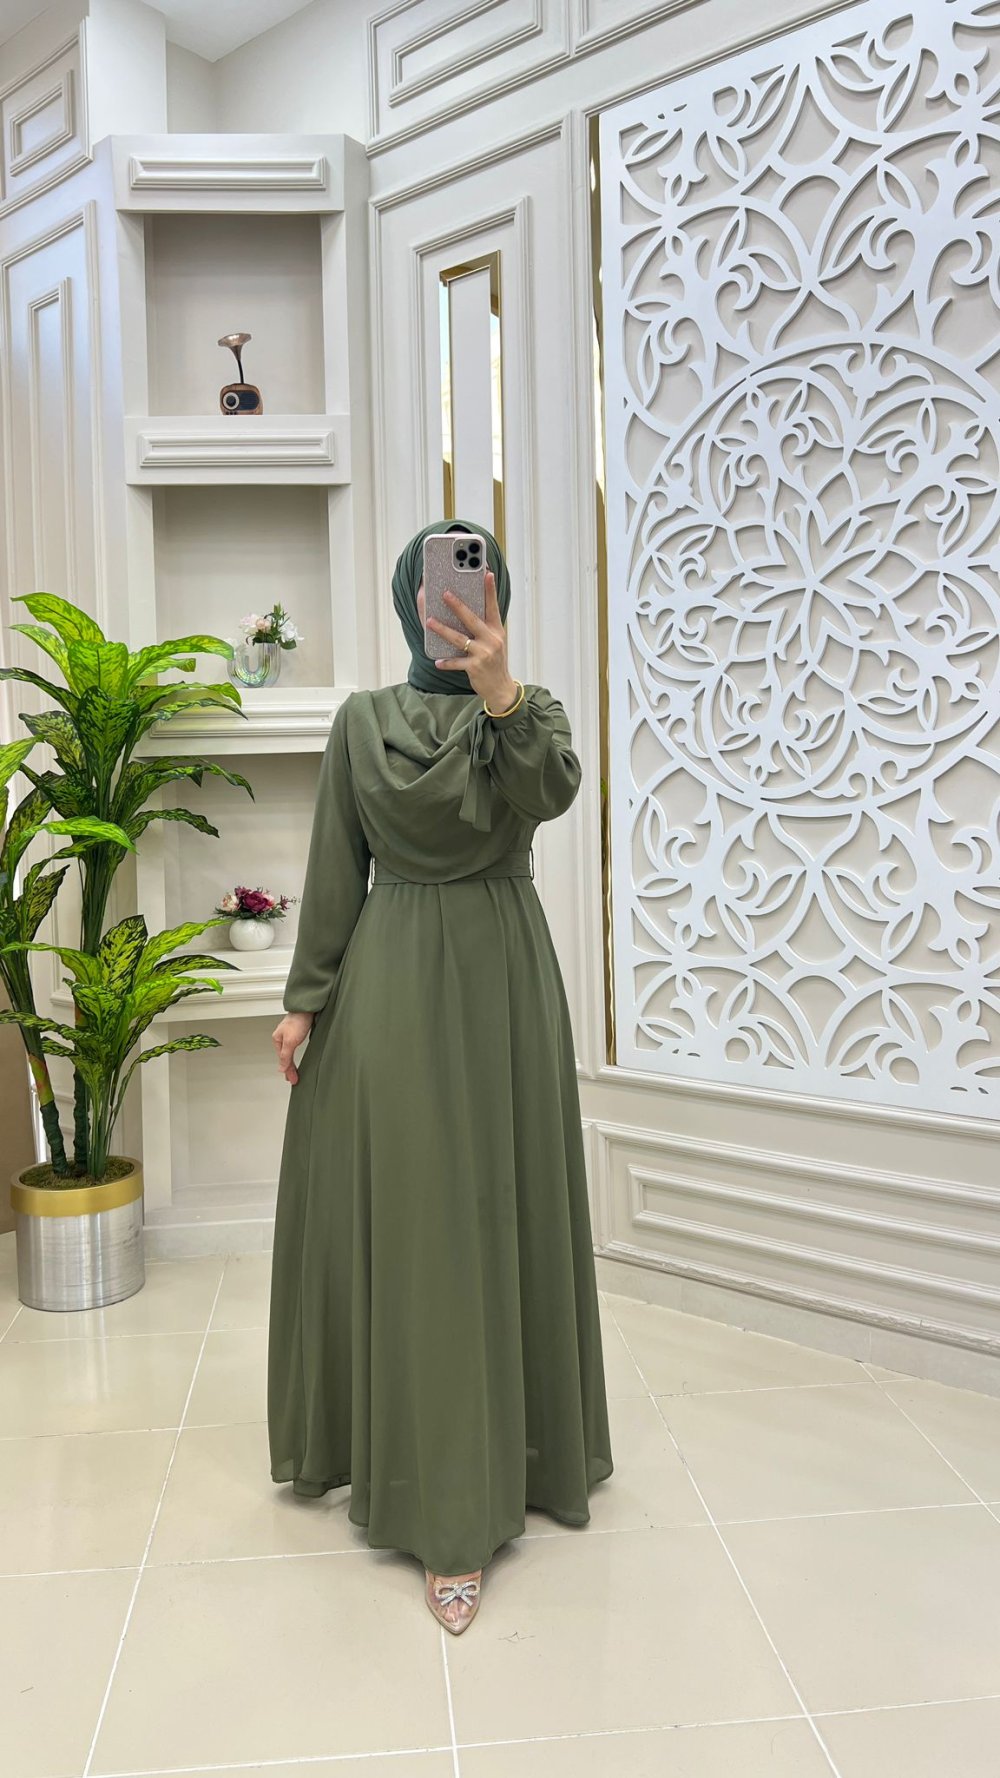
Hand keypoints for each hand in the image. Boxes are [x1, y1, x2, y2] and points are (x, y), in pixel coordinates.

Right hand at [272, 1011, 313, 1083]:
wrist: (307, 1007)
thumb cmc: (298, 1020)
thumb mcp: (290, 1041)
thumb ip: (285, 1056)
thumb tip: (281, 1069)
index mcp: (278, 1040)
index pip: (283, 1060)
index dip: (288, 1071)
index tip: (293, 1080)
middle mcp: (282, 1037)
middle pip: (285, 1057)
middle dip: (289, 1069)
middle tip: (294, 1079)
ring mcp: (290, 1034)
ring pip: (289, 1052)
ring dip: (291, 1062)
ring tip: (294, 1072)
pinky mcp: (298, 1031)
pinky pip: (295, 1046)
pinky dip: (295, 1054)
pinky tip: (296, 1055)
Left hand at [425, 570, 518, 710]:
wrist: (501, 688)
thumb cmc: (495, 662)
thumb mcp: (495, 642)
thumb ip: (484, 628)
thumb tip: (464, 612)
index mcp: (497, 631)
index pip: (493, 606)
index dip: (490, 590)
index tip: (487, 573)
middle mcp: (492, 640)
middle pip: (472, 619)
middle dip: (458, 606)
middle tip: (445, 594)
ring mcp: (484, 654)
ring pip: (459, 639)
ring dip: (443, 630)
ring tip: (430, 621)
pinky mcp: (475, 667)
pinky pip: (456, 662)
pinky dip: (446, 662)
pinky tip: (437, 661)